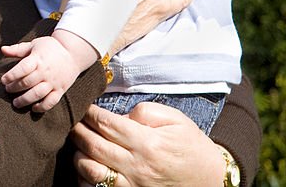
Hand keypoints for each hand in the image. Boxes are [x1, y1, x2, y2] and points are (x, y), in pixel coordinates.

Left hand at [0, 32, 92, 111]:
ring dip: (25, 100)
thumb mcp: (34, 45)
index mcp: (38, 59)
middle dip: (15, 88)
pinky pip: (51, 101)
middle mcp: (45, 71)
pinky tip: (33, 108)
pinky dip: (42, 107)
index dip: (11, 75)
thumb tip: (2, 49)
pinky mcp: (60, 90)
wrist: (73, 53)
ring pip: (38, 94)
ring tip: (16, 103)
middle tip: (7, 90)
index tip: (3, 80)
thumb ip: (18, 49)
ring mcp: (53, 82)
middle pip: (28, 82)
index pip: (23, 68)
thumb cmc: (50, 48)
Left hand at [70, 102, 224, 186]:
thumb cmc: (192, 147)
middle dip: (78, 130)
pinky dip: (86, 177)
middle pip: (93, 145)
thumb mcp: (176, 120)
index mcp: (148, 143)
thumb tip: (121, 115)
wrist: (212, 180)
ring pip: (90, 170)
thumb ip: (146, 111)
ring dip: (78, 154)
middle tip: (73, 120)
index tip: (84, 107)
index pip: (107, 124)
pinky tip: (86, 165)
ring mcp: (132, 185)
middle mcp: (137, 166)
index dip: (90, 113)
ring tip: (79, 143)